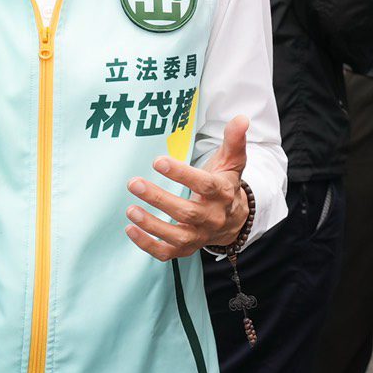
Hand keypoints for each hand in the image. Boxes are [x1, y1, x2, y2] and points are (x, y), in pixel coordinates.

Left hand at [124, 115, 250, 260]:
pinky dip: (148, 245)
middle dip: (159, 199)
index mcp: (222, 194)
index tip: (158, 161)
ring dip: (152, 225)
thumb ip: (234, 141)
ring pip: (177, 236)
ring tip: (130, 209)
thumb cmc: (224, 184)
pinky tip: (130, 229)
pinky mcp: (186, 249)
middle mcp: (212, 218)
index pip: (204, 185)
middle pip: (187, 213)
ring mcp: (200, 236)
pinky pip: (167, 253)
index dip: (182, 174)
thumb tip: (241, 118)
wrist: (233, 219)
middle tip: (134, 183)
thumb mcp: (231, 162)